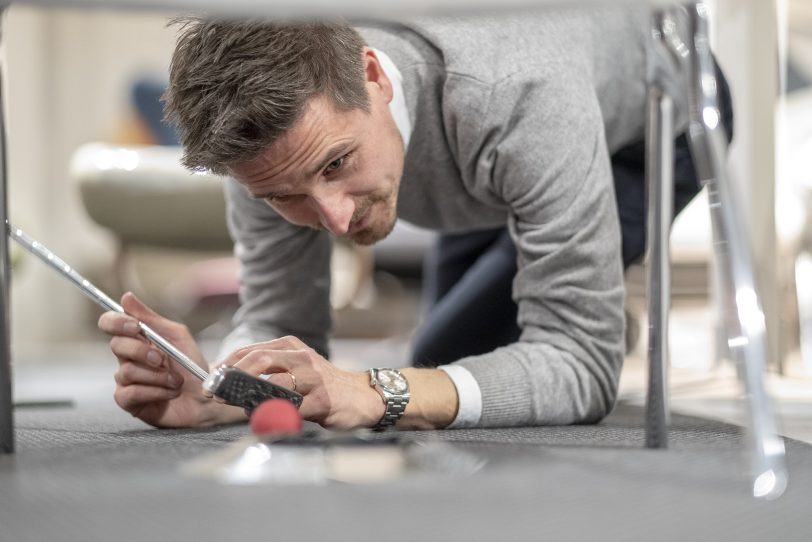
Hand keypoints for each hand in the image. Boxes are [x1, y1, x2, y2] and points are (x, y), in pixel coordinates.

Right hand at [98, 292, 242, 427]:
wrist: (205, 395)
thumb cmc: (191, 365)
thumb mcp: (177, 337)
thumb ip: (152, 318)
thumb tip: (126, 297)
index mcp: (136, 339)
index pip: (110, 323)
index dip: (116, 322)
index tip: (135, 327)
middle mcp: (127, 358)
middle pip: (117, 346)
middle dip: (143, 351)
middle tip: (162, 359)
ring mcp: (126, 380)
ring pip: (127, 371)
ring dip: (158, 375)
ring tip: (176, 380)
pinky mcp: (129, 401)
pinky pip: (131, 393)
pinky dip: (156, 391)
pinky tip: (170, 392)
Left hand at [219, 336, 384, 429]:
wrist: (361, 397)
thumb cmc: (323, 384)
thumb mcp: (297, 368)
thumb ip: (269, 372)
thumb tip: (230, 384)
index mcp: (291, 346)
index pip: (251, 350)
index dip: (228, 365)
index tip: (213, 379)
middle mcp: (302, 357)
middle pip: (259, 360)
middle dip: (234, 377)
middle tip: (218, 394)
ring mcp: (313, 378)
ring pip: (273, 385)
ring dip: (250, 399)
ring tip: (239, 408)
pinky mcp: (322, 400)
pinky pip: (291, 409)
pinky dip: (274, 416)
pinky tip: (265, 421)